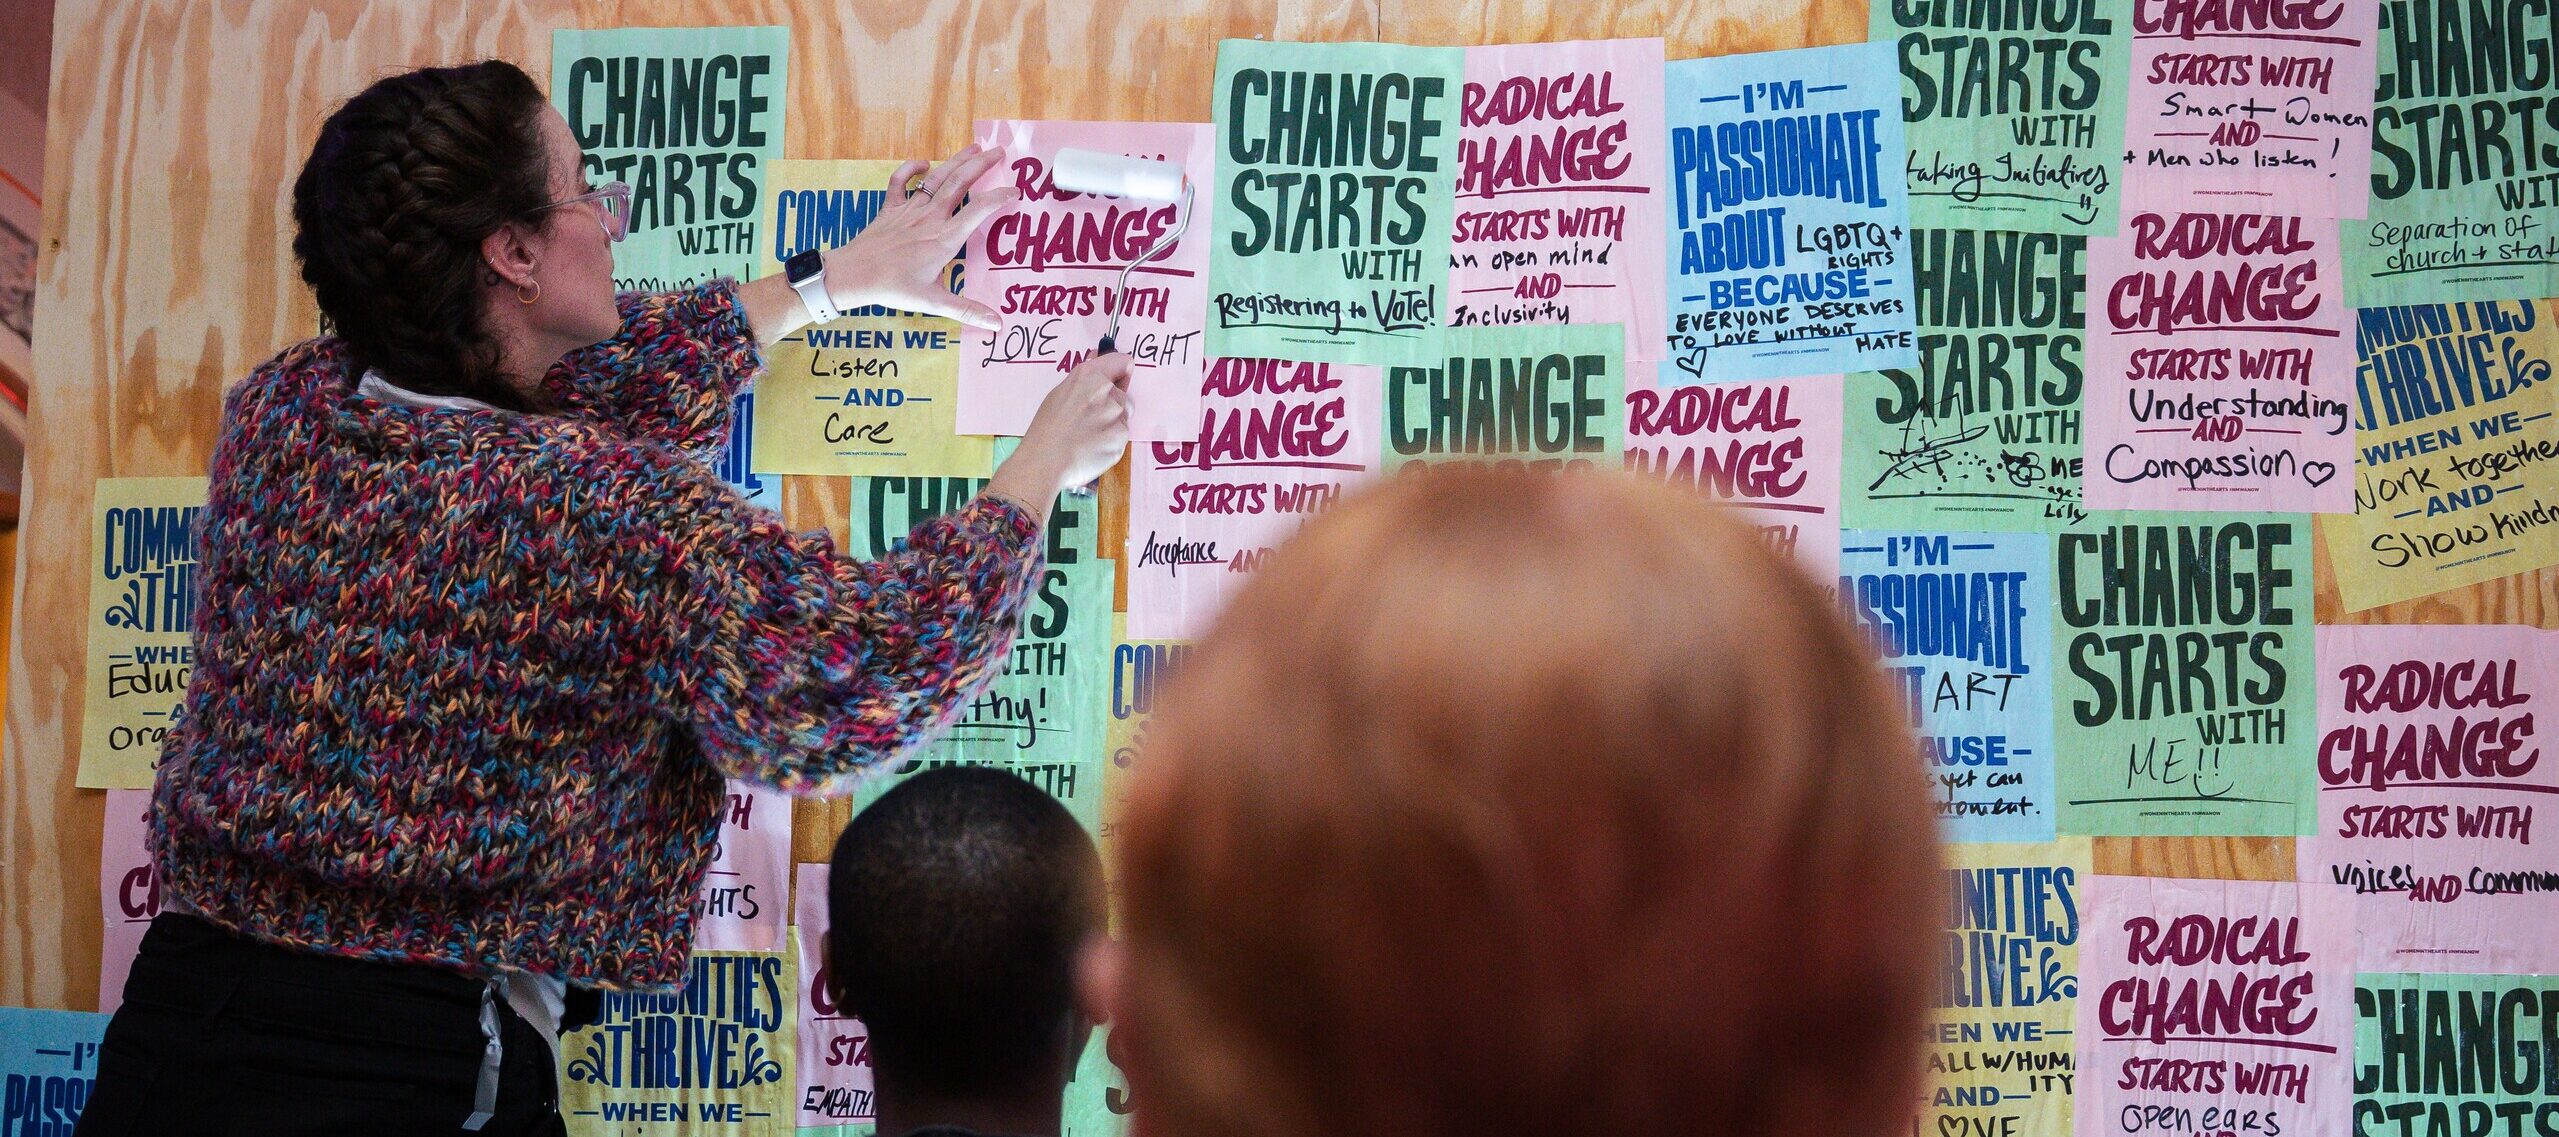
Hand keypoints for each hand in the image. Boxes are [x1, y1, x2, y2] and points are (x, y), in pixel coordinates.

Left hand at [823, 143, 1018, 329]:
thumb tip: (997, 324)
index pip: (979, 211)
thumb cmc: (893, 288)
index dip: (1000, 198)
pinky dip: (911, 169)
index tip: (1016, 192)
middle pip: (960, 182)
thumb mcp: (934, 301)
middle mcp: (930, 218)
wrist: (853, 275)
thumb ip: (967, 310)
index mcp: (945, 238)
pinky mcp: (890, 209)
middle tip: (1000, 153)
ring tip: (975, 149)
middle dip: (982, 165)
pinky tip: (923, 164)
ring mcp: (909, 210)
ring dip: (956, 160)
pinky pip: (900, 182)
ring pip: (937, 177)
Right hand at [990, 354, 1133, 504]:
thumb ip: (1083, 380)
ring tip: (1090, 436)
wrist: (1044, 461)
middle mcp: (1105, 389)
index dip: (1120, 373)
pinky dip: (1111, 442)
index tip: (1116, 382)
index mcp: (1089, 375)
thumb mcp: (1059, 393)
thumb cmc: (1046, 428)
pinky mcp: (1121, 436)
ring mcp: (1115, 413)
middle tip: (1090, 420)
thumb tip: (1096, 360)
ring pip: (1124, 416)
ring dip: (1113, 424)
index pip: (1123, 362)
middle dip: (1113, 405)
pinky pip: (1122, 436)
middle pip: (1123, 394)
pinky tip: (1093, 448)